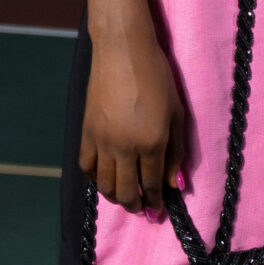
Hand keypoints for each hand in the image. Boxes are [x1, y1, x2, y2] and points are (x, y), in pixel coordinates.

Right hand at [81, 31, 187, 215]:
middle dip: (136, 205)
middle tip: (142, 208)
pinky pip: (86, 166)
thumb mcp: (176, 114)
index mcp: (152, 143)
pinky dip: (95, 178)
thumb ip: (177, 152)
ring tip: (124, 196)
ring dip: (115, 196)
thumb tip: (175, 184)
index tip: (158, 212)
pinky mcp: (86, 132)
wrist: (123, 51)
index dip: (156, 202)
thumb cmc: (157, 77)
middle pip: (126, 191)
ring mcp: (102, 141)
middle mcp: (125, 148)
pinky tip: (104, 177)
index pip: (153, 185)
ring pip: (105, 184)